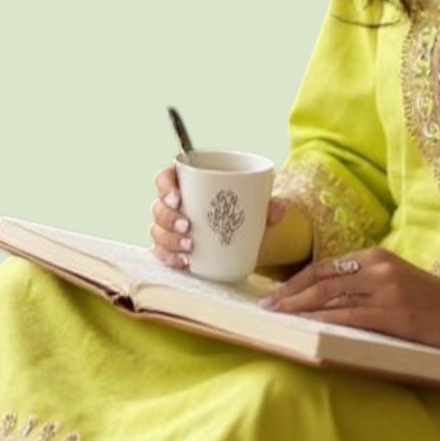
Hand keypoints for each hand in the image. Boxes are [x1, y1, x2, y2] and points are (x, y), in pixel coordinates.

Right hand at [149, 162, 291, 270]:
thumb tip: (283, 206)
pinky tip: (183, 262)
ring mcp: (169, 228)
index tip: (178, 197)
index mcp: (187, 184)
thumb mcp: (255, 207)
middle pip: (158, 207)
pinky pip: (160, 253)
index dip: (165, 186)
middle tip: (188, 226)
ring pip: (157, 230)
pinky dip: (169, 258)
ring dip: (169, 239)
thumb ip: (267, 204)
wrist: (241, 238)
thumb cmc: (241, 212)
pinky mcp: (170, 248)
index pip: (164, 178)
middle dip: (169, 218)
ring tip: (190, 247)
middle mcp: (173, 205)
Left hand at [258, 245, 439, 351]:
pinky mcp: (396, 315)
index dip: (296, 281)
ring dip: (299, 309)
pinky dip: (324, 322)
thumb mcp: (400, 282)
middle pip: (321, 279)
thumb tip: (329, 301)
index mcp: (377, 257)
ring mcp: (387, 291)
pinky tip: (308, 329)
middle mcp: (379, 268)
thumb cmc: (439, 303)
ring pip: (331, 297)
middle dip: (289, 295)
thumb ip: (368, 284)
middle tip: (266, 308)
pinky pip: (351, 317)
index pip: (325, 266)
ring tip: (277, 319)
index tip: (274, 294)